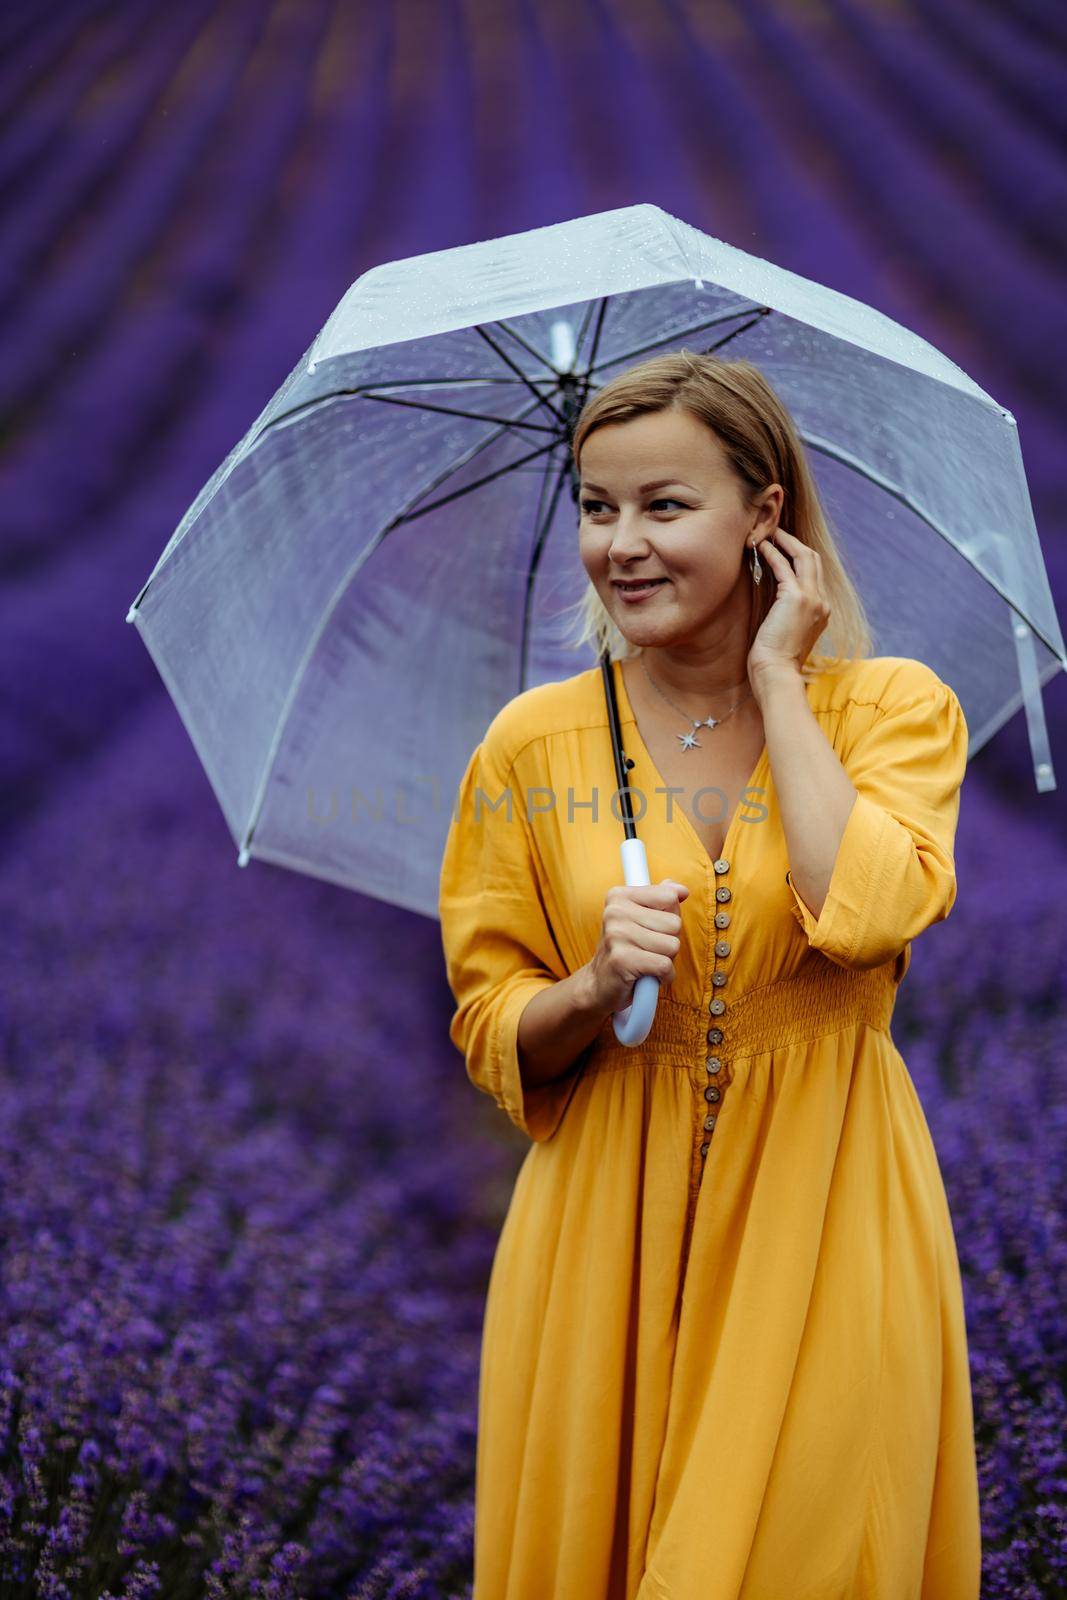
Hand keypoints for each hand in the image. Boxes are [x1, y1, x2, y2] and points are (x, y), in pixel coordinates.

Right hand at [584, 878, 689, 1014]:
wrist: (599, 984)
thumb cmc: (626, 949)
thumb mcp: (641, 918)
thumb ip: (661, 900)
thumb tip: (682, 890)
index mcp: (618, 896)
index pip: (669, 897)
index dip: (669, 917)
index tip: (651, 928)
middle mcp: (615, 912)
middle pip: (674, 923)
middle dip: (669, 941)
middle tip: (647, 949)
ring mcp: (616, 935)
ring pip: (672, 945)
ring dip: (666, 959)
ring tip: (646, 961)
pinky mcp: (622, 960)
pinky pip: (665, 966)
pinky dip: (663, 976)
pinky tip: (647, 975)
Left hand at [746, 526, 829, 683]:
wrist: (777, 674)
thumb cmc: (775, 661)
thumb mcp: (785, 633)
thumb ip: (785, 614)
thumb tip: (773, 602)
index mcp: (821, 612)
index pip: (814, 575)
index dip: (798, 558)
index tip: (781, 548)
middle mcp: (822, 602)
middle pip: (813, 560)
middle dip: (794, 543)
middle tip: (776, 532)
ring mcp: (813, 599)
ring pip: (804, 557)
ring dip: (785, 541)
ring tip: (769, 532)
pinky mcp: (797, 598)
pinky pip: (784, 566)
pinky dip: (772, 553)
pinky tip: (760, 547)